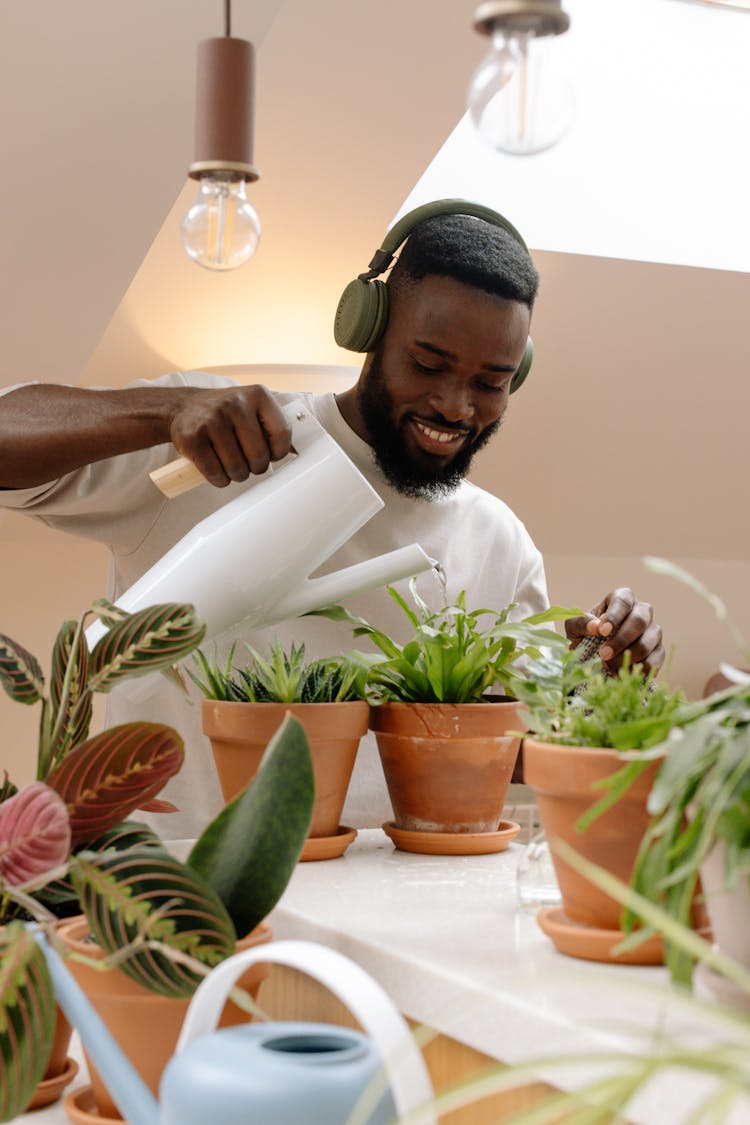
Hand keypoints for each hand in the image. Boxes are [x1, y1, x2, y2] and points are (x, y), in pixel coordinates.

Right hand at [168, 384, 292, 486]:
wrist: (183, 407)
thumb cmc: (225, 414)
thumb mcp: (252, 408)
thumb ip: (273, 426)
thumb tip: (297, 453)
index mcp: (258, 395)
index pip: (282, 434)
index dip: (278, 453)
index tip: (270, 454)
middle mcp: (235, 403)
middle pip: (259, 456)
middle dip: (255, 468)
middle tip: (248, 464)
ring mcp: (212, 420)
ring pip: (237, 468)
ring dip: (237, 475)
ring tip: (231, 465)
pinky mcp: (192, 438)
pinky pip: (215, 474)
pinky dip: (219, 479)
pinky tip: (217, 470)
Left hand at [564, 587, 664, 674]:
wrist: (593, 656)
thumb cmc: (585, 635)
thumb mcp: (574, 627)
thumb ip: (580, 622)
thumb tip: (595, 626)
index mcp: (622, 598)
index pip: (623, 601)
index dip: (614, 616)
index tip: (602, 631)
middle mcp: (642, 612)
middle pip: (639, 621)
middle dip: (621, 640)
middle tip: (603, 654)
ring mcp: (653, 632)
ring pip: (647, 643)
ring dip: (627, 657)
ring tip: (608, 667)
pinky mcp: (658, 652)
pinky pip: (653, 661)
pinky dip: (636, 670)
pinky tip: (620, 674)